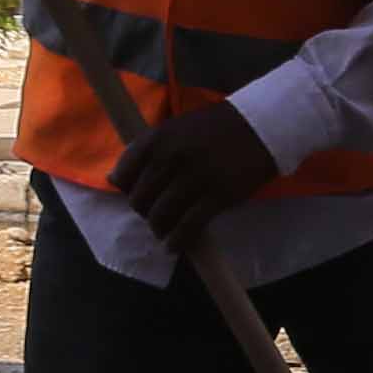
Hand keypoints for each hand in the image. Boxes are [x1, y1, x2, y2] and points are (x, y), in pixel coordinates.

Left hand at [107, 98, 280, 253]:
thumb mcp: (174, 129)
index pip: (124, 174)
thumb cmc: (214, 128)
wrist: (259, 126)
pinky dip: (177, 241)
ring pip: (161, 215)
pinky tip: (174, 246)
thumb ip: (145, 151)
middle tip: (154, 215)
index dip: (126, 191)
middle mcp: (172, 157)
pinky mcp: (217, 195)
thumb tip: (113, 180)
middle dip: (144, 212)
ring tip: (163, 233)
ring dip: (158, 229)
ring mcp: (195, 177)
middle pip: (140, 199)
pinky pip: (188, 226)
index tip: (138, 196)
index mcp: (158, 138)